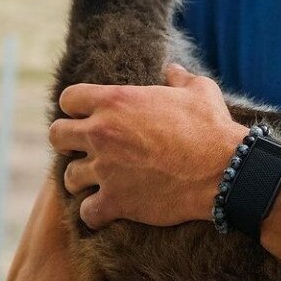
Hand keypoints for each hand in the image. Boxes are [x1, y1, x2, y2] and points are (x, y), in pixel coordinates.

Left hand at [49, 64, 246, 228]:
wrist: (224, 169)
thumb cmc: (211, 125)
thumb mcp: (199, 90)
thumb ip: (179, 77)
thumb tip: (172, 69)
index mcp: (116, 101)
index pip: (69, 99)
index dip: (77, 107)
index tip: (89, 115)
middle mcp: (102, 134)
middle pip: (57, 136)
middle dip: (70, 141)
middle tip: (89, 148)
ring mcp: (105, 170)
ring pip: (69, 177)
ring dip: (83, 178)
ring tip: (100, 179)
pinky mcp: (115, 201)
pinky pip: (87, 212)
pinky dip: (96, 211)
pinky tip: (110, 207)